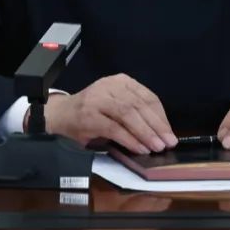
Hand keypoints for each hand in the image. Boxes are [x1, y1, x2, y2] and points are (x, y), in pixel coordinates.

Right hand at [44, 74, 176, 153]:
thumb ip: (135, 114)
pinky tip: (139, 148)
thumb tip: (160, 133)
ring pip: (128, 114)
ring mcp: (98, 99)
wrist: (59, 115)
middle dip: (156, 126)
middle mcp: (109, 86)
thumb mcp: (115, 106)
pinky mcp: (89, 115)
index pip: (147, 97)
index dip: (161, 116)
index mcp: (120, 81)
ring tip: (156, 147)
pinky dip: (129, 139)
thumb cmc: (91, 113)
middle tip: (167, 142)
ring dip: (145, 133)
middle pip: (139, 105)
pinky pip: (115, 128)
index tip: (169, 132)